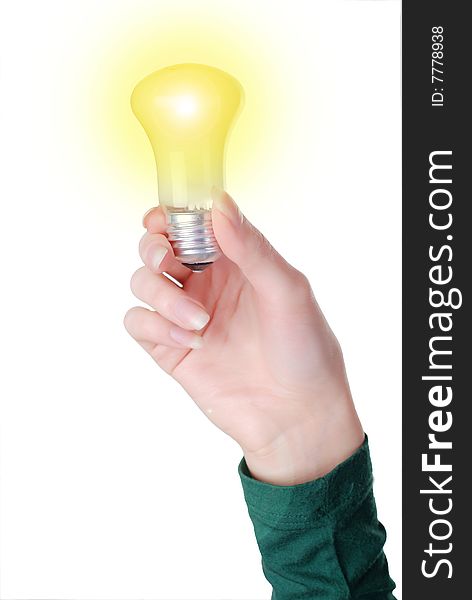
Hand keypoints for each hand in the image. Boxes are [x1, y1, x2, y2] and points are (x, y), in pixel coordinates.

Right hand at [124, 189, 363, 484]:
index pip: (191, 224)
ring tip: (199, 321)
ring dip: (161, 295)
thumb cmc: (305, 350)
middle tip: (168, 261)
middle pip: (156, 248)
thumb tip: (219, 204)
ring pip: (142, 282)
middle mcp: (206, 283)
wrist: (296, 416)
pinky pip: (138, 322)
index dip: (170, 215)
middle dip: (154, 249)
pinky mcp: (170, 348)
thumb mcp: (288, 291)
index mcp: (236, 261)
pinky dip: (154, 325)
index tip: (163, 218)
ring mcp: (186, 315)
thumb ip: (252, 248)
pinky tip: (189, 342)